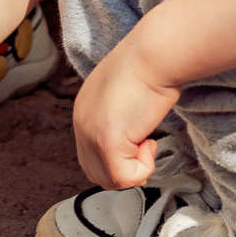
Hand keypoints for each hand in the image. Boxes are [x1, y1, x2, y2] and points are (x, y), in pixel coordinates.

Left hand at [73, 40, 180, 189]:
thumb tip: (135, 140)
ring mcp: (91, 134)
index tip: (141, 143)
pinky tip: (150, 142)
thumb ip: (121, 118)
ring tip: (148, 142)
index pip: (90, 153)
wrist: (154, 56)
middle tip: (146, 147)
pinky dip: (144, 167)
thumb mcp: (126, 94)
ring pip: (109, 179)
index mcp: (84, 111)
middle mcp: (81, 123)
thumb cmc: (150, 67)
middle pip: (96, 171)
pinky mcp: (107, 143)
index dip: (117, 156)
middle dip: (124, 167)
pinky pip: (125, 178)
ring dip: (134, 167)